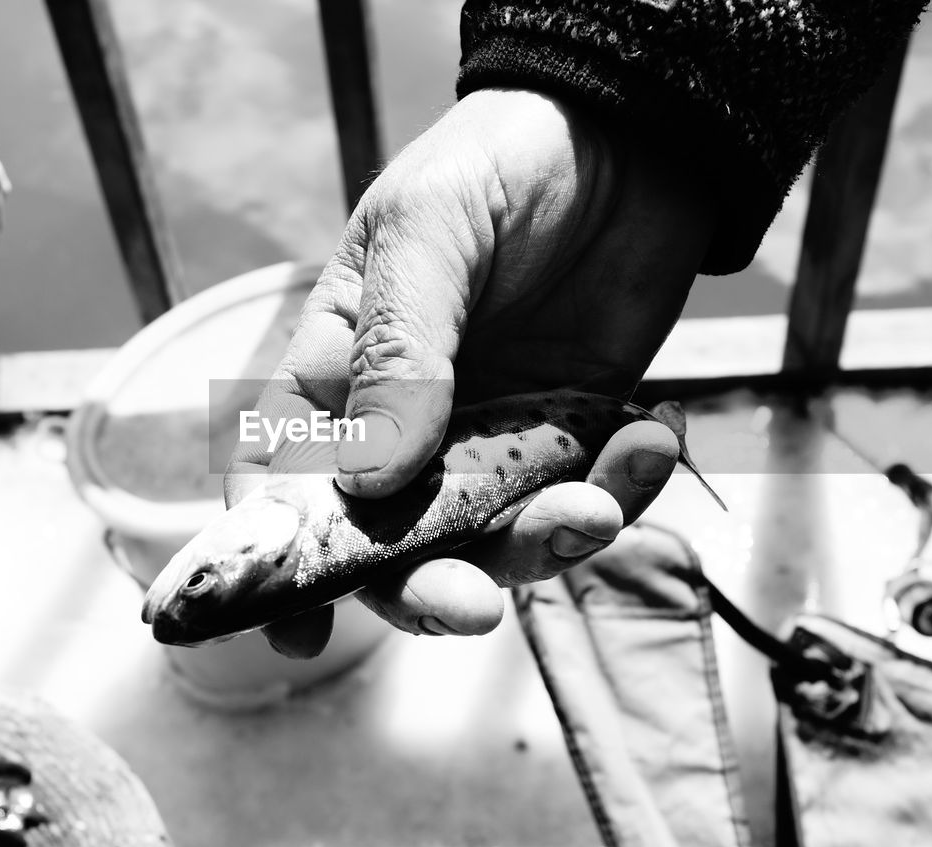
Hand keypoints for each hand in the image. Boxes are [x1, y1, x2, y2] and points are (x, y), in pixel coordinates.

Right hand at [227, 88, 719, 656]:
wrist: (628, 133)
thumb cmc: (501, 162)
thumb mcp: (428, 232)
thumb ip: (398, 347)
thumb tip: (374, 478)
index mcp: (341, 372)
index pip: (287, 479)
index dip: (280, 560)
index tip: (298, 629)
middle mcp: (408, 424)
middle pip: (392, 544)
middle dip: (424, 589)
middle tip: (469, 604)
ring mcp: (494, 438)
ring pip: (496, 540)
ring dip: (540, 546)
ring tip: (594, 504)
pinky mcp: (576, 437)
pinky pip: (591, 497)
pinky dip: (623, 490)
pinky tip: (651, 436)